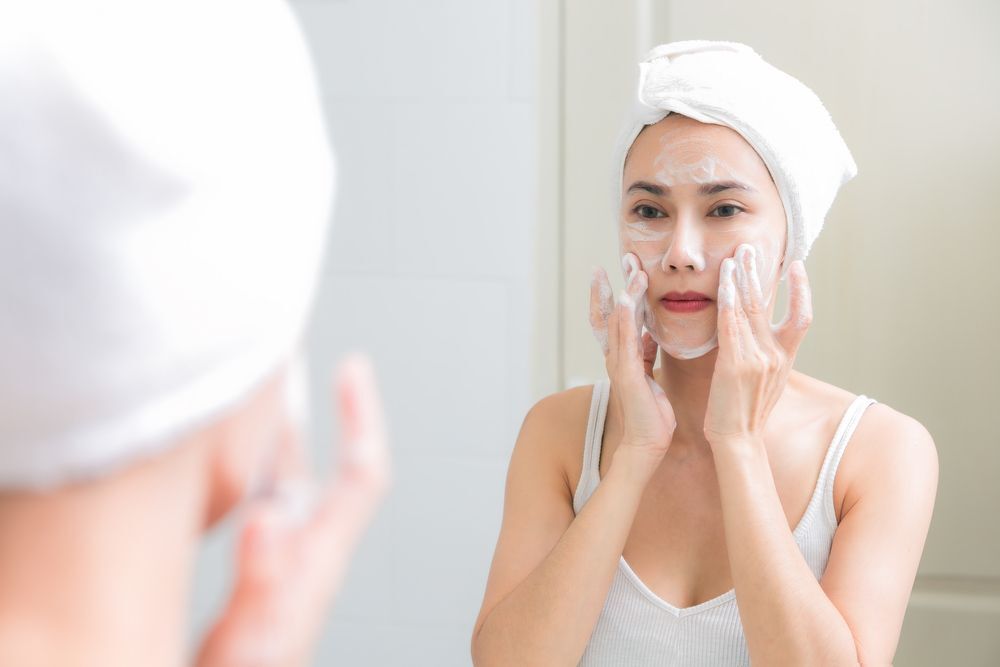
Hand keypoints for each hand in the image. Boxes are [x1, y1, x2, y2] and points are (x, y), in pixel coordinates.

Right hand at [196, 355, 389, 666]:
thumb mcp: (249, 639)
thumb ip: (260, 582)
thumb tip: (268, 520)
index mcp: (316, 561)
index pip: (360, 476)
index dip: (362, 419)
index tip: (353, 367)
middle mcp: (306, 551)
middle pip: (319, 465)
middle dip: (308, 408)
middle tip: (287, 356)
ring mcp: (282, 559)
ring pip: (283, 479)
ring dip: (274, 431)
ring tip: (254, 388)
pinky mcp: (256, 568)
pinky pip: (256, 501)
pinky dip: (245, 466)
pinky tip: (219, 456)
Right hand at [590, 254, 675, 473]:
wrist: (648, 443)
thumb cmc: (651, 413)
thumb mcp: (649, 374)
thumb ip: (645, 352)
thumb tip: (647, 332)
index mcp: (623, 356)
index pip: (617, 317)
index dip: (617, 290)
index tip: (625, 267)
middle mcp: (616, 356)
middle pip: (609, 312)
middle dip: (613, 284)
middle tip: (622, 258)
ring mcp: (618, 364)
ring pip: (616, 321)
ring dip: (622, 292)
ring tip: (630, 269)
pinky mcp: (626, 374)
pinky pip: (623, 340)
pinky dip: (623, 318)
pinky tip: (626, 299)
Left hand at [704, 244, 812, 450]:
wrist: (737, 440)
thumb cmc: (744, 414)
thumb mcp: (764, 383)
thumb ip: (766, 358)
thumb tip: (763, 340)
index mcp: (785, 359)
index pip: (803, 317)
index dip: (802, 290)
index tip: (796, 266)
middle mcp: (776, 355)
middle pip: (771, 304)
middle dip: (760, 273)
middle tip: (751, 247)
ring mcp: (758, 358)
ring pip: (751, 308)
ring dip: (742, 278)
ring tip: (736, 255)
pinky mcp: (736, 363)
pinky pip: (732, 323)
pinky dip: (729, 300)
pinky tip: (725, 282)